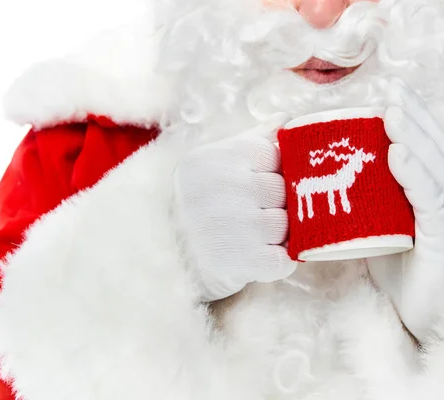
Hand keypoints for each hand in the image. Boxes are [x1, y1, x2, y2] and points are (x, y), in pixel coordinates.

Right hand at [174, 116, 296, 301]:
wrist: (156, 253)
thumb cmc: (193, 201)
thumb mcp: (212, 161)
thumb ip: (252, 140)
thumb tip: (284, 119)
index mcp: (220, 157)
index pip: (275, 156)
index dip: (270, 172)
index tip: (251, 184)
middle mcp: (228, 188)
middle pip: (283, 191)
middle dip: (273, 204)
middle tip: (249, 213)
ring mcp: (236, 227)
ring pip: (286, 225)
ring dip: (274, 235)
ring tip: (248, 237)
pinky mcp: (242, 261)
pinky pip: (283, 259)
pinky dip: (276, 262)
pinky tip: (254, 256)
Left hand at [367, 78, 443, 339]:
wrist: (419, 312)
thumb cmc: (398, 268)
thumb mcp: (378, 226)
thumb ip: (365, 201)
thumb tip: (325, 178)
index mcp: (433, 193)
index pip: (427, 149)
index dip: (415, 120)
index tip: (392, 96)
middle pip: (434, 151)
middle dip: (414, 120)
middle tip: (393, 94)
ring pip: (434, 171)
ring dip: (414, 140)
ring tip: (393, 116)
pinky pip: (431, 203)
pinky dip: (415, 176)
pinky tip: (398, 156)